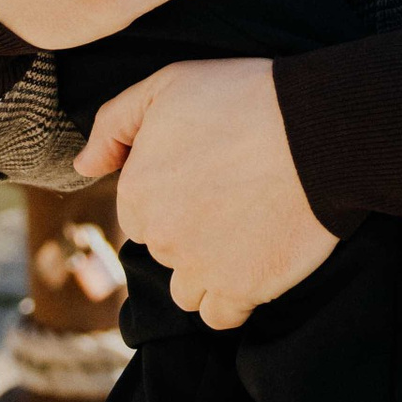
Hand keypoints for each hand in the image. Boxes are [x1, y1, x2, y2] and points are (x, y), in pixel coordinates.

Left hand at [74, 57, 337, 328]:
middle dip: (188, 229)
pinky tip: (251, 265)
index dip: (171, 192)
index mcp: (137, 192)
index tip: (205, 172)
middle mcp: (161, 238)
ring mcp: (201, 269)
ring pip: (186, 290)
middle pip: (164, 249)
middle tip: (230, 195)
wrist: (317, 129)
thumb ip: (114, 123)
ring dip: (205, 269)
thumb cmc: (244, 98)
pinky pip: (220, 316)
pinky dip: (232, 298)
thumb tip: (84, 166)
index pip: (139, 211)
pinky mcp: (243, 290)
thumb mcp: (168, 85)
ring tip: (241, 231)